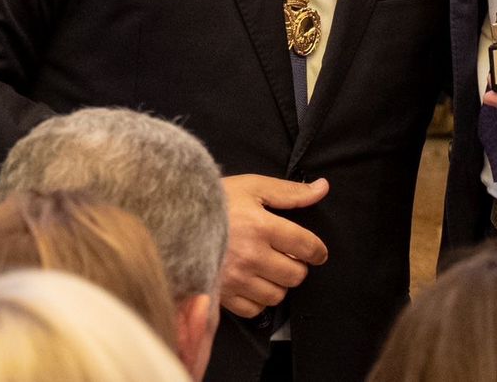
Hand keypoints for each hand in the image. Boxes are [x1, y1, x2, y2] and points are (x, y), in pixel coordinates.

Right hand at [218, 174, 328, 317]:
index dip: (318, 251)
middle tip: (289, 258)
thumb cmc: (216, 199)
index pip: (305, 246)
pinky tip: (254, 283)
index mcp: (261, 226)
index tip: (317, 253)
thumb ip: (290, 192)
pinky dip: (259, 300)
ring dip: (279, 284)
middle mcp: (251, 255)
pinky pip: (253, 309)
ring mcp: (235, 278)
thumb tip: (322, 188)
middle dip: (298, 266)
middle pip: (295, 275)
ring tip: (271, 270)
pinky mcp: (221, 293)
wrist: (174, 216)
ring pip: (276, 295)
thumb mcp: (254, 186)